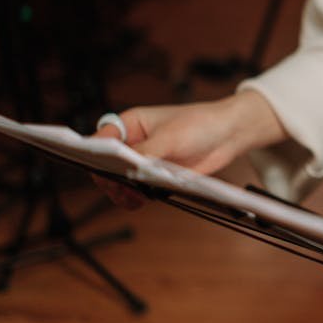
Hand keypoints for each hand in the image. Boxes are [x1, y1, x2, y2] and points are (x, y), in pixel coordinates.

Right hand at [92, 90, 286, 206]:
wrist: (229, 134)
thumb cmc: (200, 123)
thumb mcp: (171, 137)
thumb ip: (146, 152)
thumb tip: (127, 168)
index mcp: (130, 125)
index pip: (100, 142)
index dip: (94, 156)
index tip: (98, 169)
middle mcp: (134, 143)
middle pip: (107, 166)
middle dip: (110, 179)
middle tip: (120, 189)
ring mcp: (146, 161)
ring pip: (121, 181)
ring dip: (123, 191)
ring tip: (134, 197)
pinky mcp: (158, 176)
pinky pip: (140, 190)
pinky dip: (138, 197)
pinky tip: (143, 199)